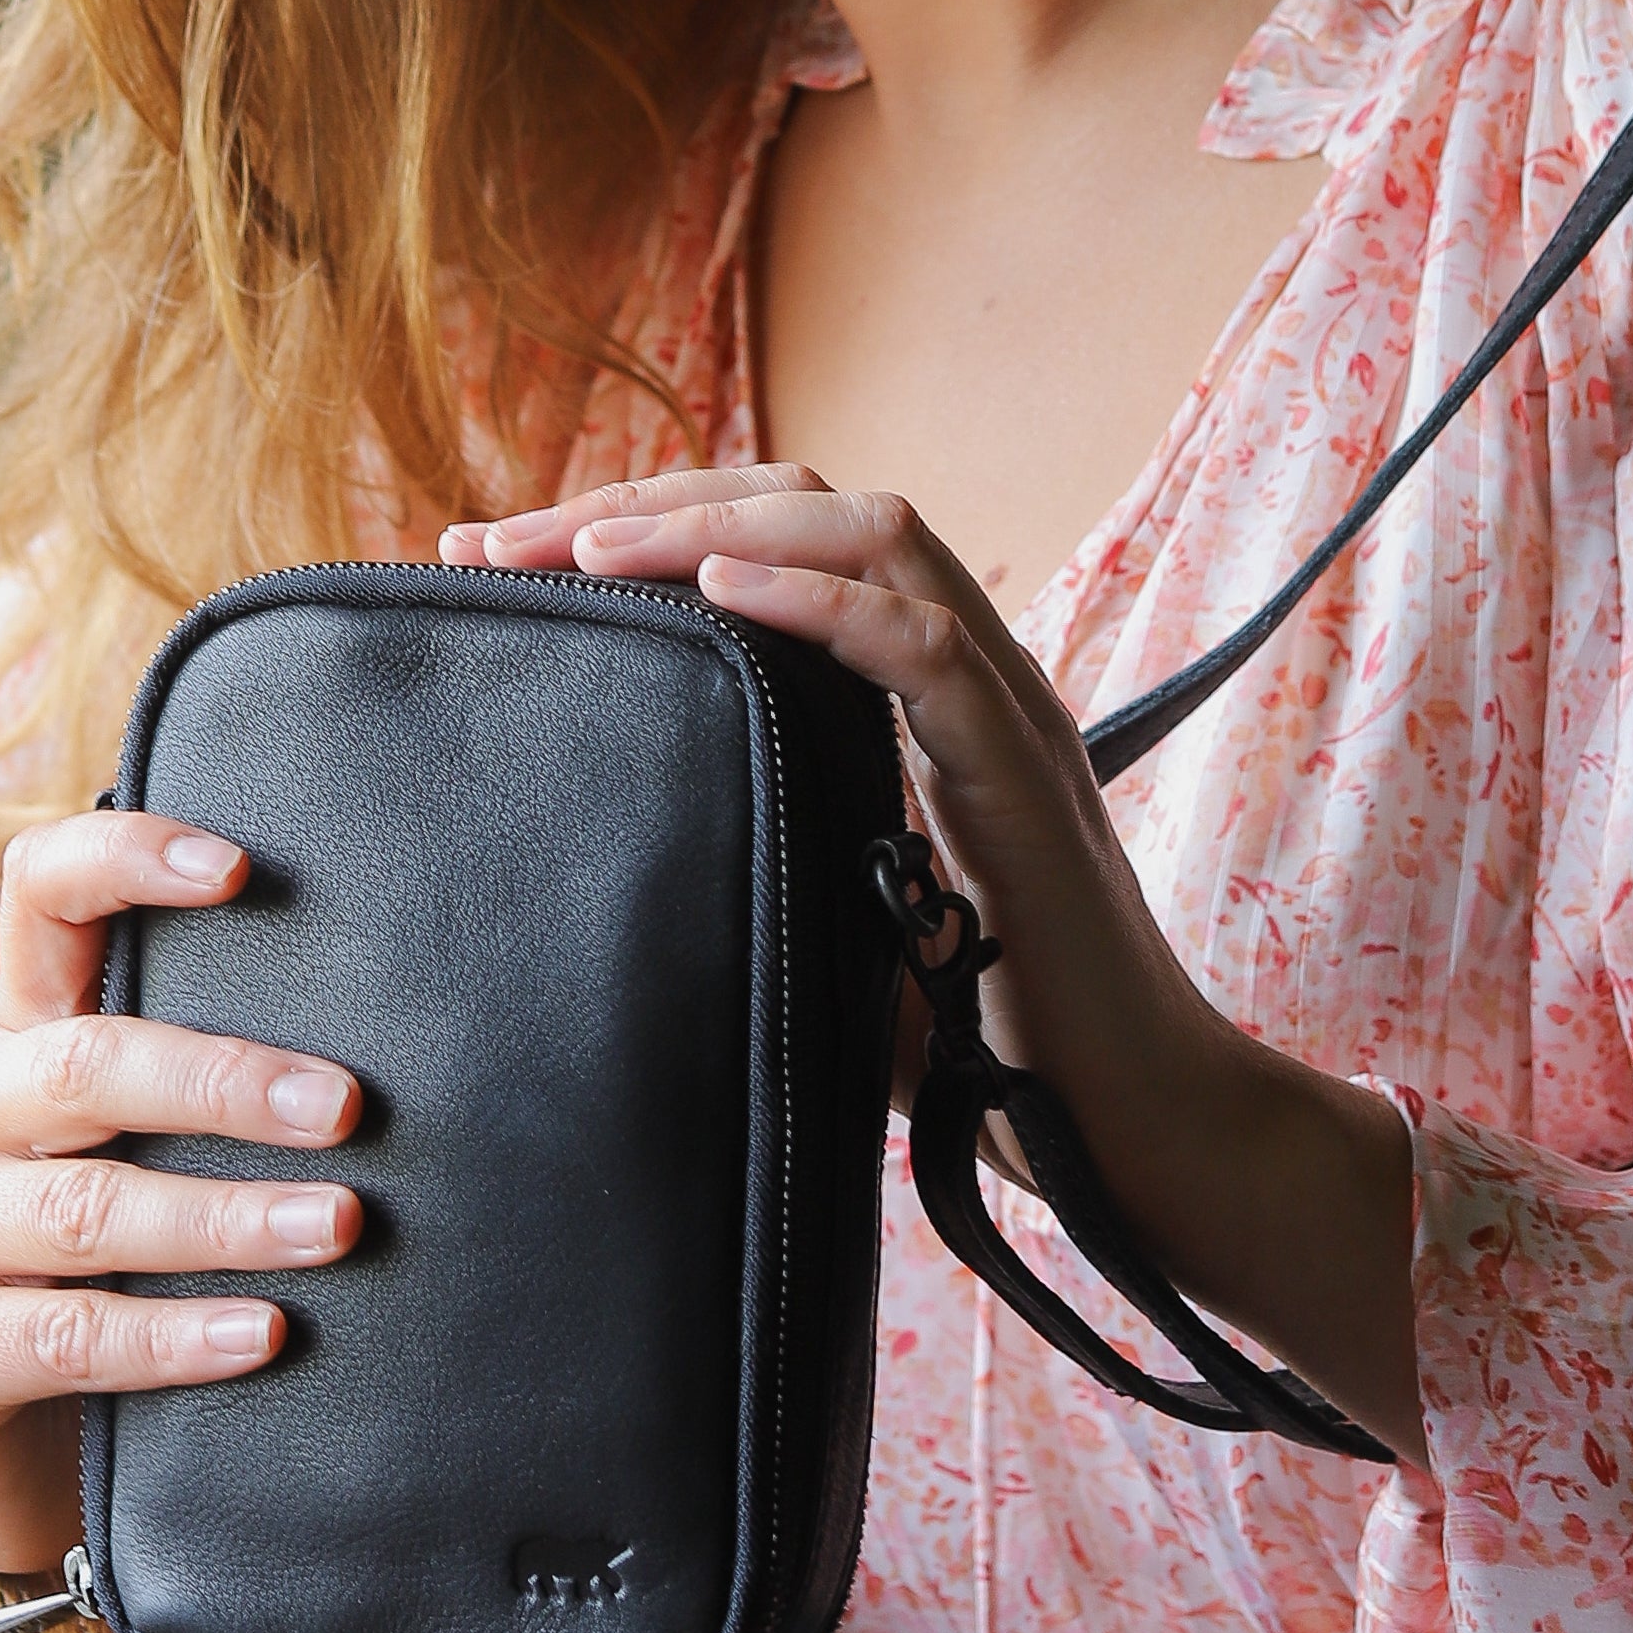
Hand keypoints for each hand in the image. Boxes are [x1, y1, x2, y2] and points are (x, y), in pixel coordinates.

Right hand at [0, 808, 364, 1569]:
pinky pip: (64, 1338)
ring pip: (82, 1209)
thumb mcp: (148, 1146)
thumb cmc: (113, 1262)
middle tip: (348, 1108)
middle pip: (83, 1065)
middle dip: (225, 1083)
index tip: (239, 869)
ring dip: (224, 1218)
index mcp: (18, 1033)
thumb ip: (213, 1075)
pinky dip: (172, 1337)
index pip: (40, 895)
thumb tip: (408, 1019)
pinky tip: (262, 1335)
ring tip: (337, 1226)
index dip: (123, 859)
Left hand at [446, 466, 1426, 1461]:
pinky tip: (722, 586)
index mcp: (917, 689)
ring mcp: (1007, 710)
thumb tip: (596, 870)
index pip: (780, 536)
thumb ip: (753, 855)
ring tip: (588, 547)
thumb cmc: (989, 1045)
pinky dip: (819, 600)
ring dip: (718, 524)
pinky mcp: (1026, 774)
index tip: (501, 561)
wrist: (1135, 1133)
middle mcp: (967, 670)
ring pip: (876, 532)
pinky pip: (924, 645)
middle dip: (646, 501)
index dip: (643, 526)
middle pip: (811, 500)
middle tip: (497, 542)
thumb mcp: (829, 919)